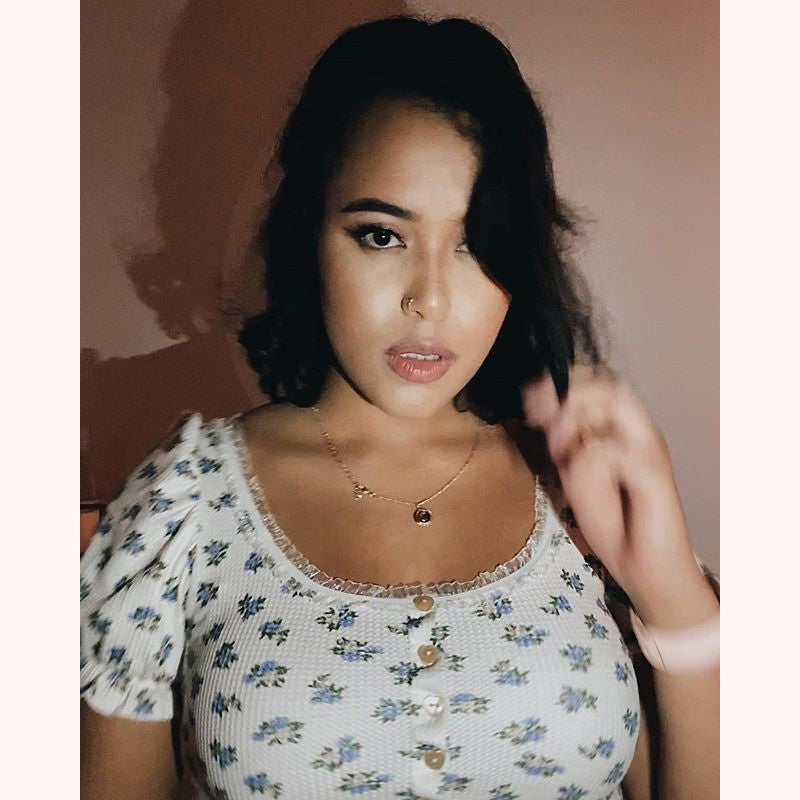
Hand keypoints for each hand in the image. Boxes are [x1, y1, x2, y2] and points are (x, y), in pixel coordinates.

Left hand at [522, 364, 702, 617]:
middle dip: (568, 392)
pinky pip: (617, 451)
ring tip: (558, 447)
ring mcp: (650, 453)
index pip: (600, 384)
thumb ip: (565, 445)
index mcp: (623, 431)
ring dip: (578, 418)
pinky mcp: (656, 479)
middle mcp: (640, 434)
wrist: (645, 570)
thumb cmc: (614, 523)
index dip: (563, 382)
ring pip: (617, 406)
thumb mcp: (575, 477)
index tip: (530, 398)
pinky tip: (574, 474)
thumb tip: (546, 414)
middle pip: (610, 386)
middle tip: (536, 412)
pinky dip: (589, 457)